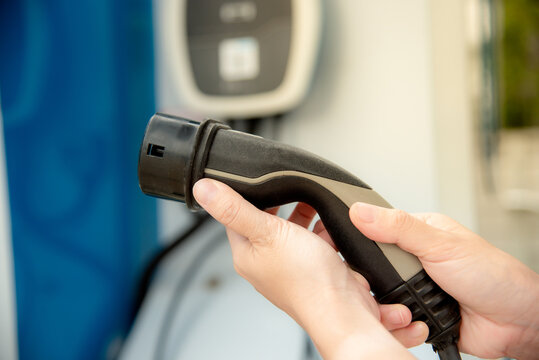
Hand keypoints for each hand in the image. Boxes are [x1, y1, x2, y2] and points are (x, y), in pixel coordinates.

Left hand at [193, 179, 419, 358]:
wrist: (344, 310)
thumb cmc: (305, 280)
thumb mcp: (267, 232)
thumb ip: (235, 209)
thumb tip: (203, 190)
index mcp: (246, 255)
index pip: (234, 217)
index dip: (244, 196)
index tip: (254, 179)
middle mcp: (266, 262)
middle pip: (265, 221)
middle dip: (278, 202)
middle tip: (286, 184)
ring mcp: (291, 266)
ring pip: (292, 229)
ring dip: (303, 214)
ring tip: (311, 198)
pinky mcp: (314, 267)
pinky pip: (315, 240)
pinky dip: (322, 229)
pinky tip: (329, 221)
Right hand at [349, 202, 538, 359]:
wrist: (516, 322)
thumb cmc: (492, 275)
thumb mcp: (440, 244)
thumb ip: (399, 228)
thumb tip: (361, 211)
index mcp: (418, 232)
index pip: (374, 229)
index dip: (358, 238)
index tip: (338, 246)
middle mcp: (414, 259)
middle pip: (373, 266)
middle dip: (378, 278)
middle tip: (391, 280)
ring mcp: (415, 286)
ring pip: (380, 295)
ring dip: (391, 303)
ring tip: (408, 303)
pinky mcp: (416, 313)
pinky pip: (393, 318)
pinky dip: (399, 322)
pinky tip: (410, 319)